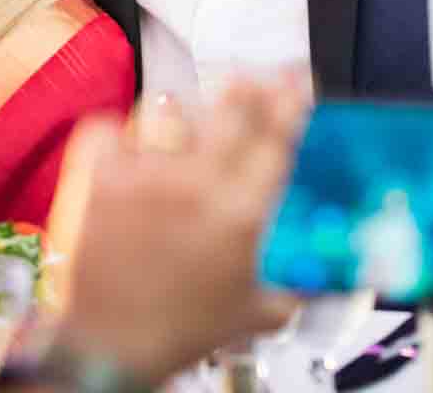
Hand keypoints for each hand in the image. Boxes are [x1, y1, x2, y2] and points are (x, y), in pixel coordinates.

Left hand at [43, 80, 305, 384]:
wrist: (109, 350)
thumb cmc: (180, 332)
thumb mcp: (258, 311)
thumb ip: (301, 283)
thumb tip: (332, 267)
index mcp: (242, 215)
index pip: (278, 137)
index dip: (292, 101)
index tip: (297, 82)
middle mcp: (196, 186)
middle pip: (232, 105)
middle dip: (248, 86)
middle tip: (252, 80)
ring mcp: (144, 177)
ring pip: (170, 107)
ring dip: (183, 111)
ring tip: (186, 122)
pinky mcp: (99, 178)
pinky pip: (109, 126)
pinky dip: (119, 130)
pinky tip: (131, 143)